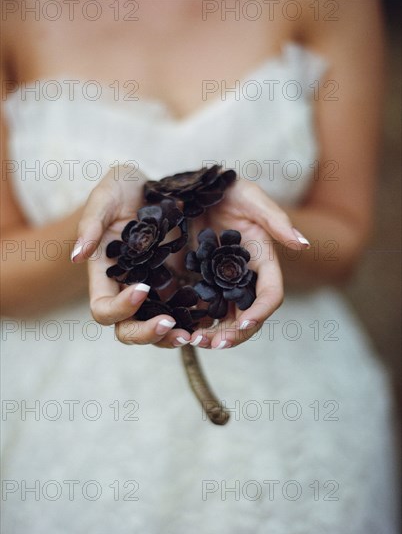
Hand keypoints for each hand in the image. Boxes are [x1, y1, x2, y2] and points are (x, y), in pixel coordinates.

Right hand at [71, 165, 192, 347]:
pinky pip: (181, 312)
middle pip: (127, 329)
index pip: (103, 308)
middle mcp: (126, 289)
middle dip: (147, 333)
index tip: (143, 287)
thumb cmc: (121, 189)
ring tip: (193, 333)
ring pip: (155, 328)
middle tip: (171, 325)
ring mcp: (152, 290)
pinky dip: (192, 320)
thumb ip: (90, 224)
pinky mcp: (176, 285)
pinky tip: (209, 320)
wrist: (150, 187)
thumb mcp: (105, 197)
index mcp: (104, 274)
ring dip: (171, 336)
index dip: (120, 307)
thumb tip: (76, 256)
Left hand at [188, 178, 309, 348]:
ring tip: (194, 341)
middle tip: (212, 344)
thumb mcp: (251, 198)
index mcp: (263, 261)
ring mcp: (223, 282)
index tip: (244, 322)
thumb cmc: (228, 190)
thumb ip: (276, 219)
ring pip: (225, 318)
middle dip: (234, 334)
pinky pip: (201, 309)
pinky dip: (194, 322)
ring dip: (214, 335)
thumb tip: (303, 244)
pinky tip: (180, 329)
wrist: (196, 189)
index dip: (261, 311)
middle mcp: (246, 277)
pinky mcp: (201, 282)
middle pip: (248, 315)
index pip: (271, 294)